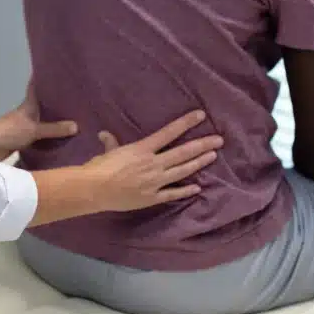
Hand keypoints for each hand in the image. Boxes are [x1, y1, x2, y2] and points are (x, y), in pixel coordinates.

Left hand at [0, 83, 77, 160]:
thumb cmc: (9, 131)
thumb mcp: (33, 129)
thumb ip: (54, 128)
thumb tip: (76, 125)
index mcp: (29, 104)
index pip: (36, 85)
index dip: (44, 76)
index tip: (56, 68)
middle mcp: (29, 112)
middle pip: (44, 103)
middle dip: (56, 100)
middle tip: (77, 97)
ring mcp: (27, 125)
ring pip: (44, 119)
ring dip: (55, 119)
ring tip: (76, 117)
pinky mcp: (25, 138)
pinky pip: (42, 134)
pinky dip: (51, 135)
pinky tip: (63, 138)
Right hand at [83, 111, 222, 211]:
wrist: (95, 190)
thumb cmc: (100, 167)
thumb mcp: (107, 152)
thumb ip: (111, 143)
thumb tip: (105, 134)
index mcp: (143, 149)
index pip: (169, 132)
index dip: (186, 123)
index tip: (200, 115)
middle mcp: (154, 163)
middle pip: (183, 153)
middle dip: (202, 145)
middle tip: (219, 140)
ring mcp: (155, 182)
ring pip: (183, 171)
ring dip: (199, 163)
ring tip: (212, 156)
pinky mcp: (153, 197)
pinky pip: (173, 194)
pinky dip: (186, 191)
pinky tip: (197, 188)